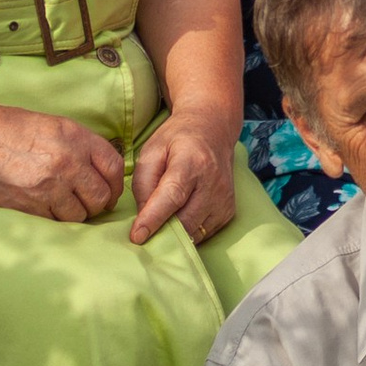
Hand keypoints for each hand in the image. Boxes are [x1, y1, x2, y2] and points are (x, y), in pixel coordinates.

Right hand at [0, 106, 125, 223]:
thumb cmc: (7, 129)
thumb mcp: (51, 125)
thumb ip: (79, 146)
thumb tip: (101, 171)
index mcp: (75, 137)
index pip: (113, 167)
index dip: (116, 184)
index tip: (110, 191)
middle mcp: (67, 162)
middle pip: (101, 196)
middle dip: (98, 203)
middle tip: (88, 203)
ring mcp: (49, 186)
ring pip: (80, 215)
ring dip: (75, 214)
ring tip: (62, 204)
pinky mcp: (30, 206)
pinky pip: (56, 222)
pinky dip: (54, 219)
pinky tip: (45, 207)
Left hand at [128, 110, 235, 245]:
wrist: (213, 130)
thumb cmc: (177, 140)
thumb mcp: (151, 151)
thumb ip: (143, 184)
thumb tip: (143, 219)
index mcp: (192, 162)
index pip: (173, 196)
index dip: (154, 218)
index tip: (137, 236)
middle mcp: (213, 183)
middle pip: (184, 221)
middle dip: (161, 232)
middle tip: (142, 231)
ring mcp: (224, 199)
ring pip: (194, 233)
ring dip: (174, 234)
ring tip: (162, 220)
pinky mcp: (228, 212)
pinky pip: (203, 234)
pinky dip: (188, 231)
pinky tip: (179, 216)